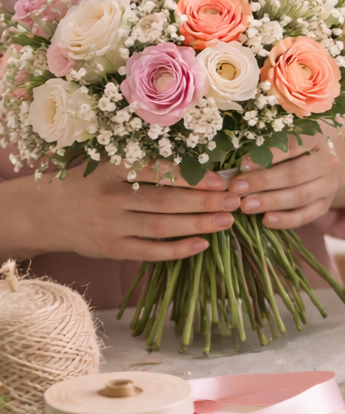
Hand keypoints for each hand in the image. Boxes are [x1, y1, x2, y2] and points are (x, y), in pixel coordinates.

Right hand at [2, 162, 236, 261]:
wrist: (41, 212)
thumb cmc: (85, 182)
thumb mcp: (106, 162)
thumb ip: (143, 162)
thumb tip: (198, 164)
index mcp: (111, 169)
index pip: (158, 171)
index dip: (192, 177)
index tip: (221, 179)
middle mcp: (110, 198)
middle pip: (166, 201)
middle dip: (204, 201)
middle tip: (235, 200)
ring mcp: (110, 226)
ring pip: (162, 227)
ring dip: (198, 224)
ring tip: (227, 220)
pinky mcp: (110, 249)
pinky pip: (149, 252)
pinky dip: (177, 250)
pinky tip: (203, 244)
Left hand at [227, 127, 344, 229]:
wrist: (325, 161)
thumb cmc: (296, 148)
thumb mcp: (287, 138)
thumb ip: (266, 147)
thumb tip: (234, 165)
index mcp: (317, 139)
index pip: (292, 145)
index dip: (267, 155)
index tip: (242, 164)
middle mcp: (328, 162)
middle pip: (295, 174)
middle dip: (263, 182)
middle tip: (236, 188)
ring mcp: (329, 185)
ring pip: (300, 196)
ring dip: (271, 201)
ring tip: (246, 205)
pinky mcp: (325, 204)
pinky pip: (306, 215)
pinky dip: (286, 220)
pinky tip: (266, 220)